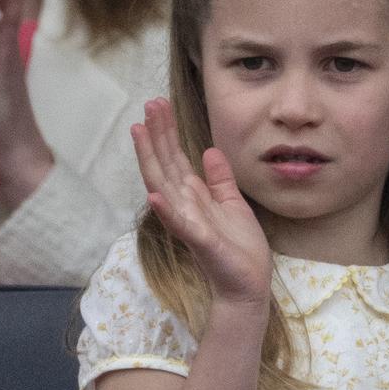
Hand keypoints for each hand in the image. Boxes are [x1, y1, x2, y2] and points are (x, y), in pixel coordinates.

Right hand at [131, 98, 272, 307]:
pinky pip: (179, 225)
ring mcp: (189, 224)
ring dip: (151, 159)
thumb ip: (220, 180)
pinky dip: (166, 211)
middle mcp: (184, 207)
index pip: (175, 159)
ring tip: (140, 131)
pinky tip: (154, 195)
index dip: (166, 132)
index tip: (159, 104)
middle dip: (156, 134)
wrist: (248, 286)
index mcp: (194, 197)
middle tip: (149, 103)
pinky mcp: (200, 242)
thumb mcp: (233, 205)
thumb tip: (210, 151)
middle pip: (164, 165)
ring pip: (163, 186)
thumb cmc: (240, 250)